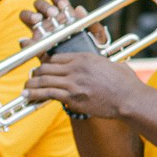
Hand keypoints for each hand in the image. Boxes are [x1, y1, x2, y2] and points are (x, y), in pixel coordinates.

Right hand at [20, 0, 107, 48]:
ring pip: (26, 15)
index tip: (63, 5)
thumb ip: (94, 25)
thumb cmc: (92, 50)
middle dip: (45, 6)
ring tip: (38, 20)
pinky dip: (25, 40)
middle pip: (39, 3)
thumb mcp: (98, 39)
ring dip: (31, 15)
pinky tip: (31, 40)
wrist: (83, 70)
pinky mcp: (34, 46)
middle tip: (53, 14)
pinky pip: (24, 41)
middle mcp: (49, 19)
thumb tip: (80, 9)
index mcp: (63, 14)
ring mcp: (39, 31)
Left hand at [20, 48, 144, 119]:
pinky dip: (34, 94)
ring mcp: (73, 82)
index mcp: (85, 58)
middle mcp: (76, 68)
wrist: (130, 99)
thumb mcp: (115, 65)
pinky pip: (47, 94)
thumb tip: (109, 66)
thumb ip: (105, 63)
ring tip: (26, 88)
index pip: (57, 57)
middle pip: (47, 67)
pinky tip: (28, 96)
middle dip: (37, 73)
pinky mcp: (72, 97)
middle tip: (33, 78)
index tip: (44, 68)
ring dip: (31, 84)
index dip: (47, 63)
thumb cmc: (127, 84)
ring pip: (43, 80)